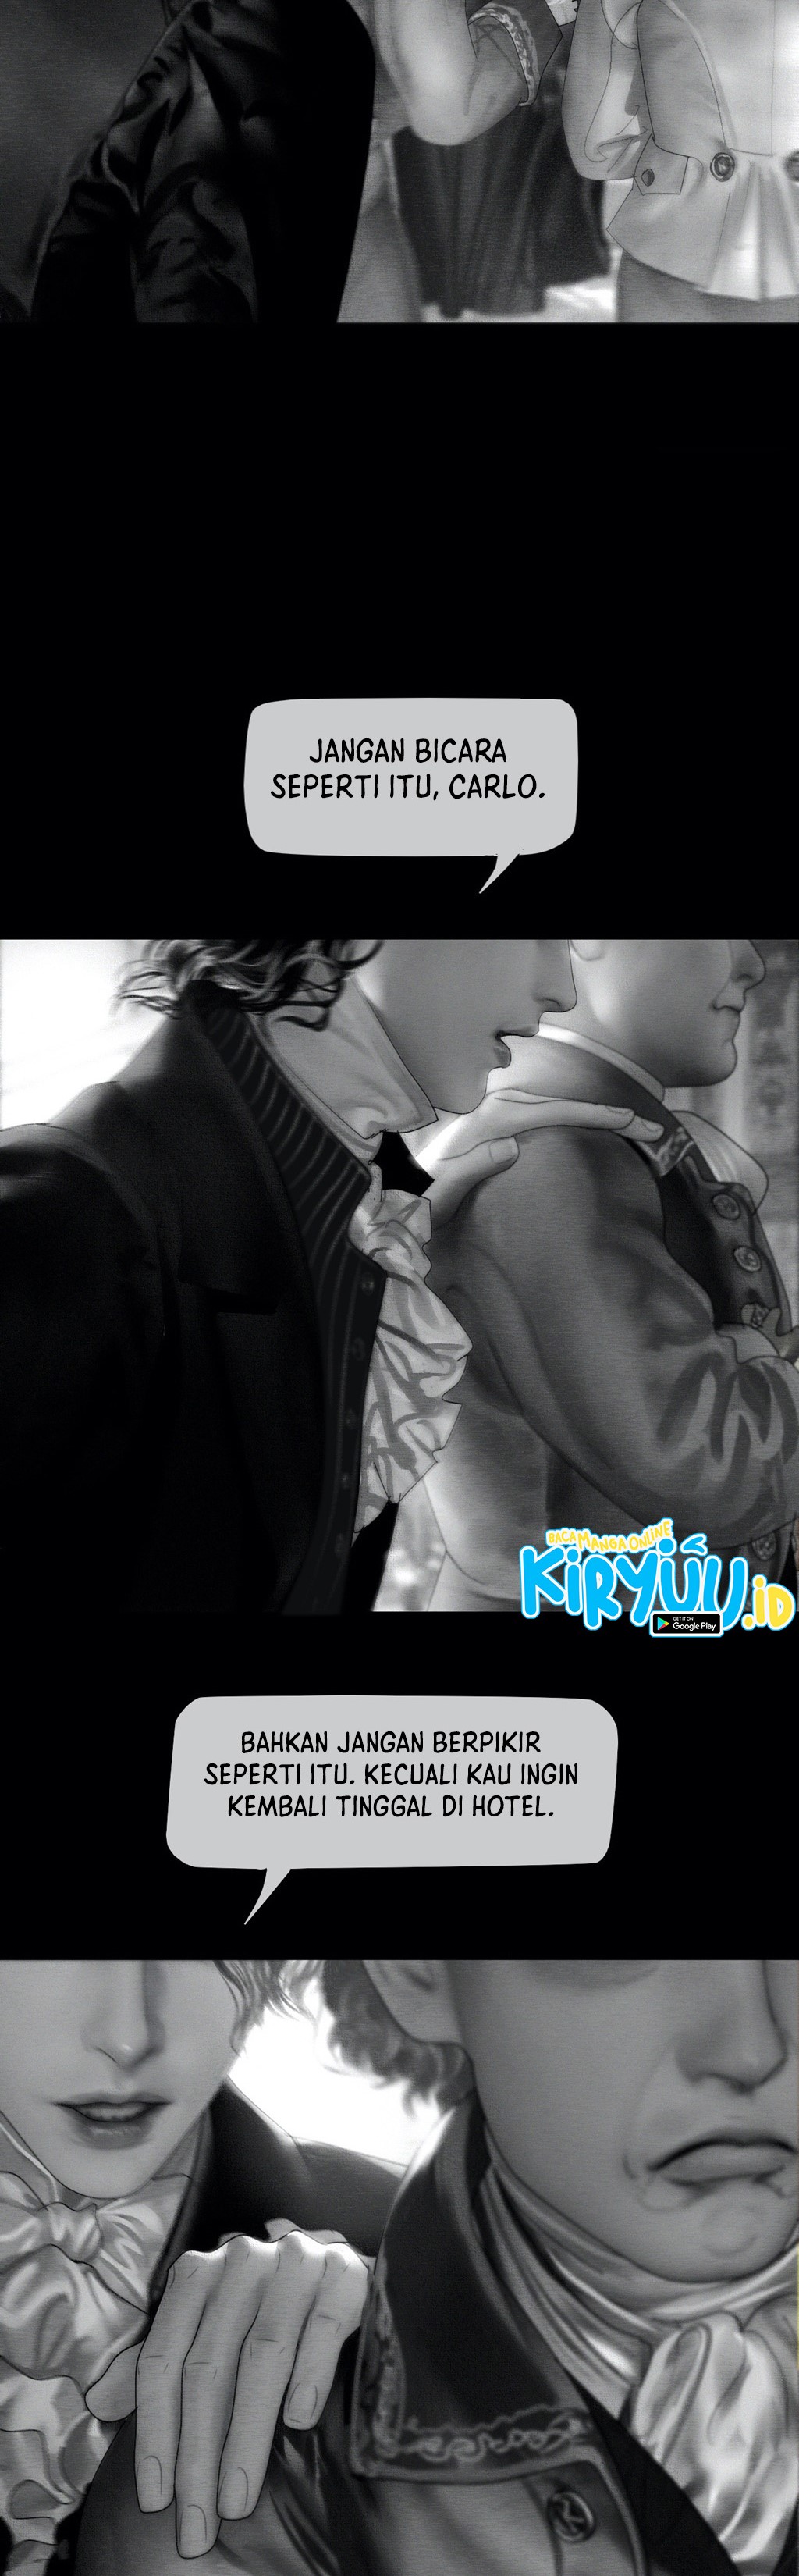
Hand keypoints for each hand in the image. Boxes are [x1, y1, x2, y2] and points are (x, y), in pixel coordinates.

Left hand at [85, 2224, 368, 2556]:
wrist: (339, 2269)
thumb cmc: (262, 2310)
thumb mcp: (206, 2326)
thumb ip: (162, 2360)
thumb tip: (102, 2404)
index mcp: (197, 2277)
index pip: (163, 2360)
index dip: (155, 2433)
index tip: (156, 2500)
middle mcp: (239, 2263)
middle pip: (208, 2368)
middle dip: (198, 2455)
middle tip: (199, 2524)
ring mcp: (292, 2266)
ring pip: (262, 2357)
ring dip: (247, 2437)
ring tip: (238, 2500)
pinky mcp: (343, 2277)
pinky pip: (321, 2330)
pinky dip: (308, 2376)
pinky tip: (297, 2421)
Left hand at [419, 1093, 662, 1228]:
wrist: (402, 1197)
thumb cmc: (423, 1202)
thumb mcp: (441, 1195)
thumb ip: (470, 1169)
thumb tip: (511, 1146)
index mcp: (491, 1125)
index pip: (556, 1113)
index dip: (597, 1117)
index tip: (633, 1123)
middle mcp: (498, 1112)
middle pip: (567, 1107)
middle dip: (612, 1116)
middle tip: (653, 1129)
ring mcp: (500, 1117)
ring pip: (561, 1110)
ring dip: (598, 1118)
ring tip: (637, 1128)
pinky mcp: (501, 1128)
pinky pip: (549, 1118)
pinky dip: (579, 1122)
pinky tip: (598, 1130)